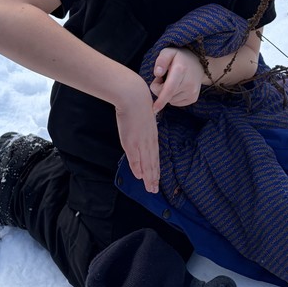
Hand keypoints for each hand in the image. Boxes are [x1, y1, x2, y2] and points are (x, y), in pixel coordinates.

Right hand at [114, 74, 160, 192]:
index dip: (155, 169)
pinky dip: (137, 167)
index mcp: (152, 136)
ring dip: (149, 177)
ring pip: (146, 164)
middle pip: (152, 164)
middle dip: (154, 178)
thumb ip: (144, 130)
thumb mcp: (144, 118)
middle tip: (154, 190)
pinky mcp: (131, 140)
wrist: (133, 96)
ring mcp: (140, 142)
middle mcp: (148, 141)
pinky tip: (140, 177)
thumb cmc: (137, 104)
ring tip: (150, 189)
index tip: (156, 179)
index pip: (155, 157)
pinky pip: (134, 157)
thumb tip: (143, 136)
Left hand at [150, 48, 203, 113]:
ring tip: (171, 81)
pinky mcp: (193, 98)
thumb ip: (161, 60)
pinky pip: (176, 103)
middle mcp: (189, 83)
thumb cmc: (179, 57)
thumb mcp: (168, 52)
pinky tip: (176, 87)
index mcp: (181, 70)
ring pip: (170, 100)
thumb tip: (157, 74)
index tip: (154, 109)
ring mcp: (192, 92)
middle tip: (162, 77)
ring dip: (166, 93)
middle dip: (159, 88)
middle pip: (166, 95)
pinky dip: (172, 97)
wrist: (198, 63)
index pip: (170, 88)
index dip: (161, 100)